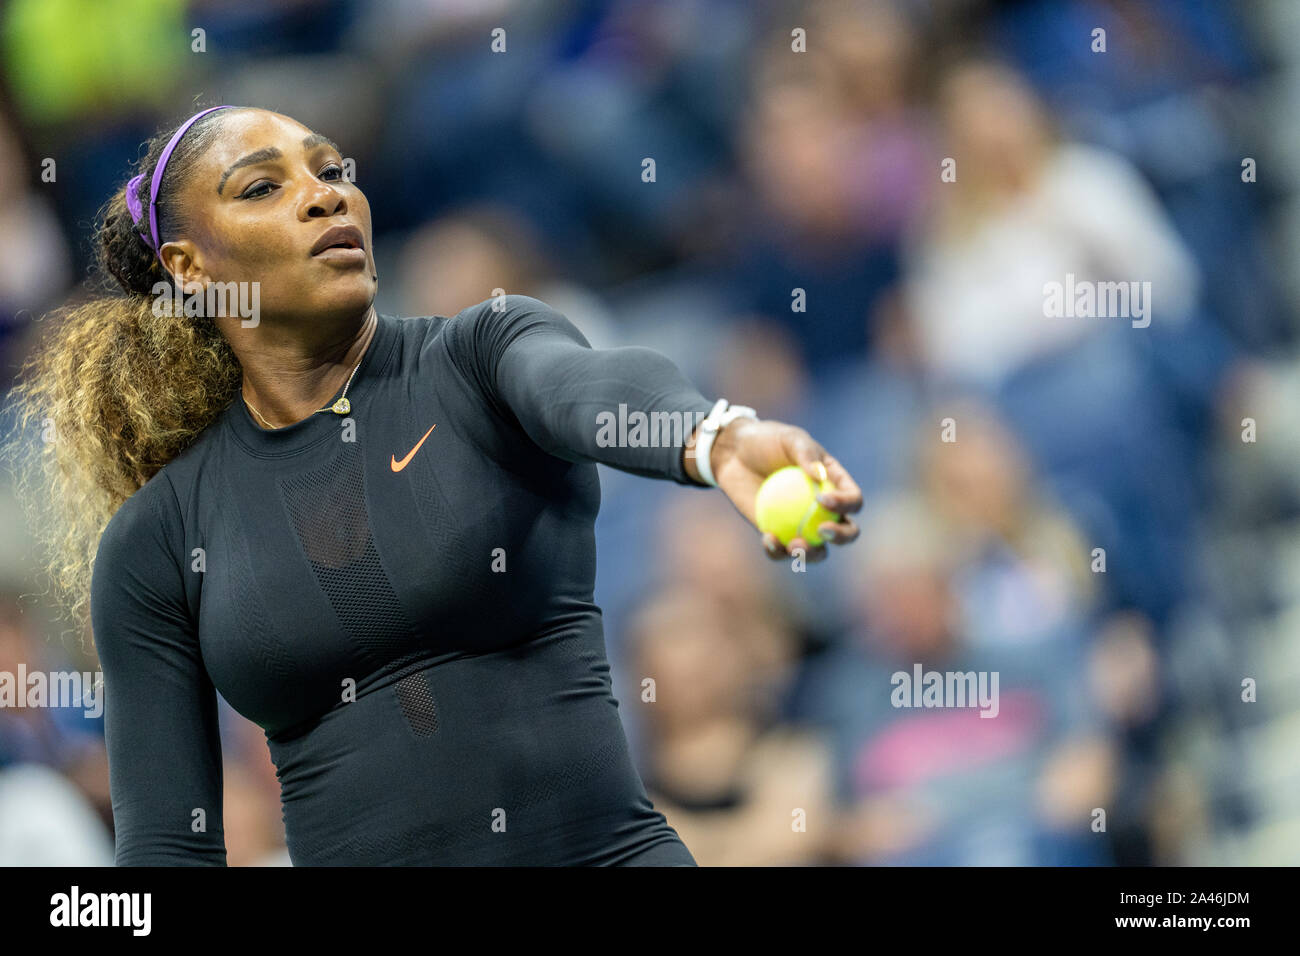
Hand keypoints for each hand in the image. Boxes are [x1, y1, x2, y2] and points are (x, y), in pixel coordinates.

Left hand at [687, 418, 861, 562]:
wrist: (735, 453)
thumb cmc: (767, 440)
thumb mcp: (789, 439)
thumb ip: (805, 454)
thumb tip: (819, 477)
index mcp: (834, 485)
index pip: (853, 500)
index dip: (845, 505)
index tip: (821, 500)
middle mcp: (824, 509)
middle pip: (846, 531)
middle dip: (840, 537)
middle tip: (821, 531)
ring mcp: (801, 524)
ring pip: (816, 550)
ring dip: (810, 555)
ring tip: (794, 545)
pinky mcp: (776, 533)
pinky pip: (781, 550)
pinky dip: (776, 550)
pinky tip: (767, 539)